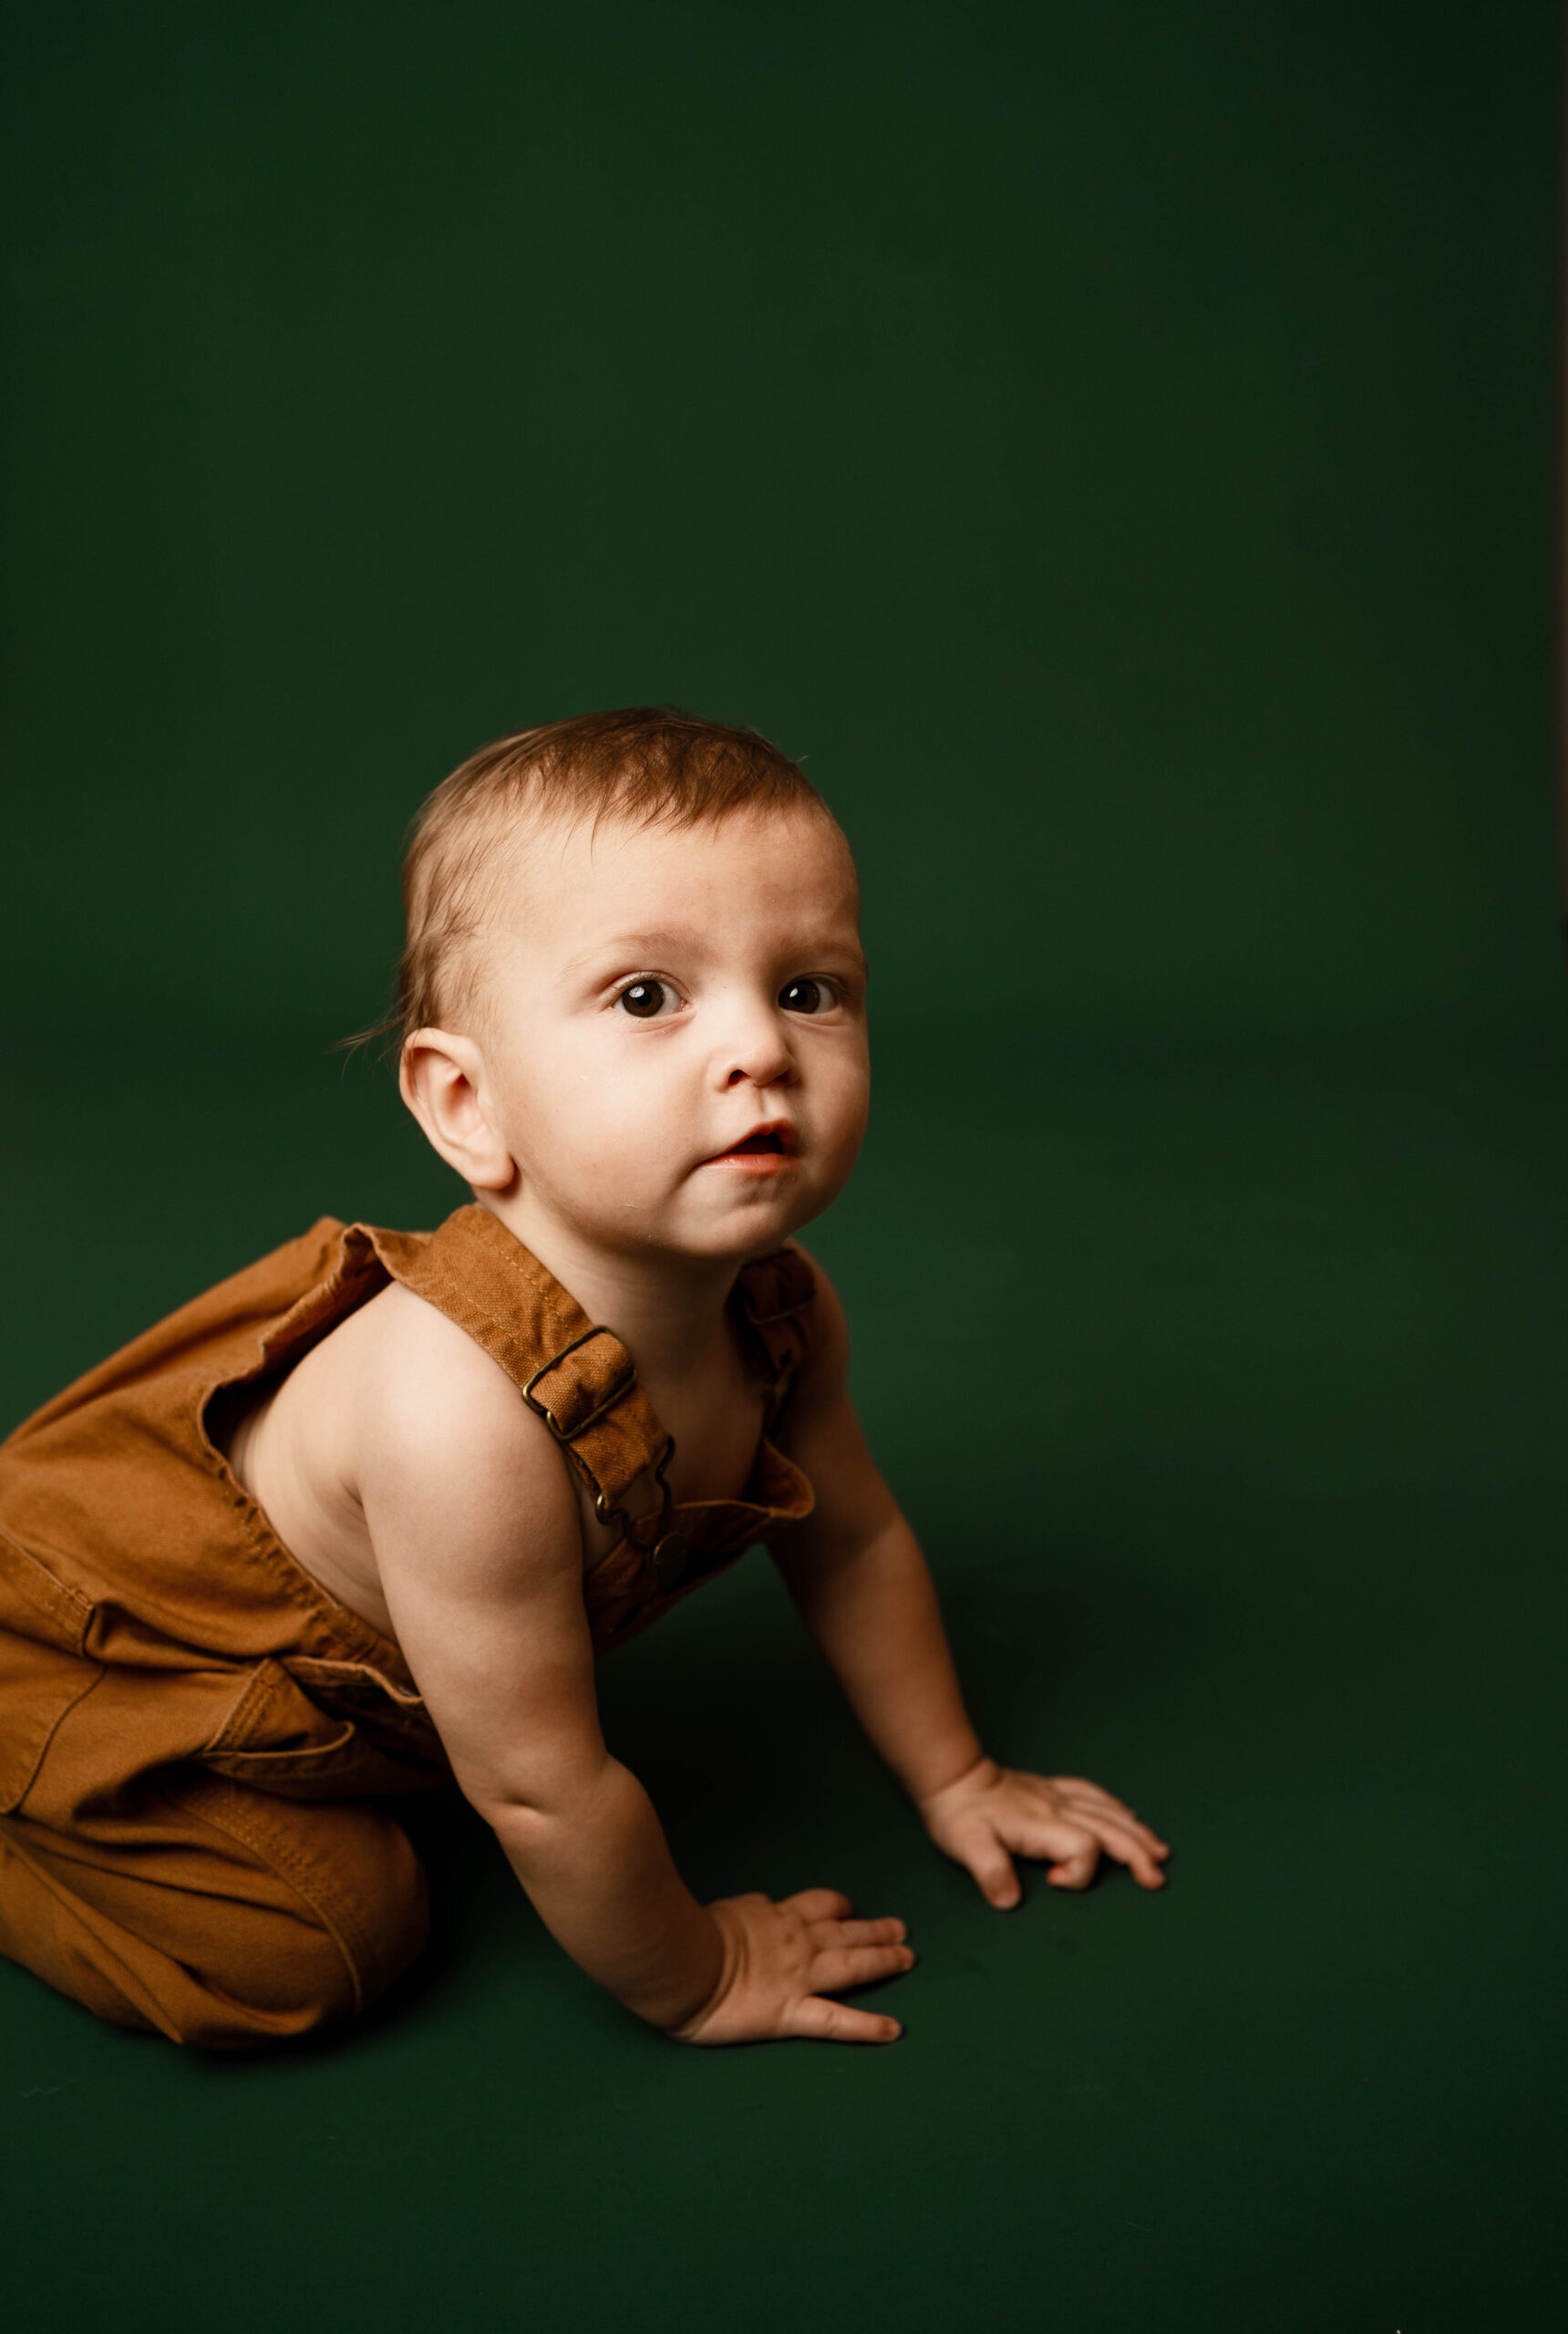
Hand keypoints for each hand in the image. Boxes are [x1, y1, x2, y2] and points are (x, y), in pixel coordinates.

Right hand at [670, 1888, 912, 2044]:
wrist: (679, 1961)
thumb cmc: (686, 1934)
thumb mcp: (725, 1910)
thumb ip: (748, 1911)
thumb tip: (759, 1906)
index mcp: (776, 1917)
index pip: (818, 1906)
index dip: (838, 1908)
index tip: (850, 1909)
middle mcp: (796, 1943)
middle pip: (845, 1931)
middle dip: (875, 1930)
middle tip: (900, 1929)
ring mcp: (798, 1977)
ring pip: (852, 1966)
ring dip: (883, 1961)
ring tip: (908, 1959)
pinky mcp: (791, 2013)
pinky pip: (837, 2021)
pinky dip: (867, 2026)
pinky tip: (893, 2029)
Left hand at [918, 1757, 1169, 1904]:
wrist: (952, 1776)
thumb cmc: (959, 1814)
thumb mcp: (965, 1845)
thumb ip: (989, 1871)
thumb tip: (1009, 1900)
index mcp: (1040, 1824)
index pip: (1082, 1846)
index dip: (1078, 1872)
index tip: (1053, 1882)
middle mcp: (1056, 1807)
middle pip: (1109, 1829)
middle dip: (1137, 1854)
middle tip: (1157, 1879)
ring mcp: (1056, 1795)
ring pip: (1108, 1811)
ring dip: (1136, 1831)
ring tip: (1160, 1851)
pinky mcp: (1052, 1789)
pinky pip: (1093, 1794)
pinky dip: (1115, 1807)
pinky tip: (1128, 1816)